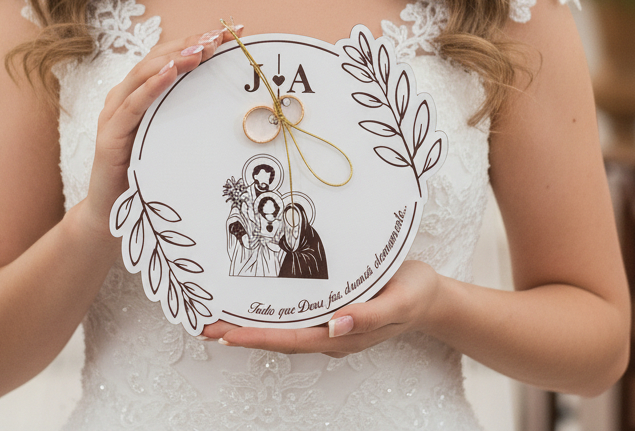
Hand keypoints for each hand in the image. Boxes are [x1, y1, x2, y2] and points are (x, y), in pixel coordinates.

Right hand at [82, 24, 240, 233]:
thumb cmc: (147, 173)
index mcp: (142, 93)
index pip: (171, 56)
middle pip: (158, 57)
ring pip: (144, 73)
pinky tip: (172, 71)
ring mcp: (114, 112)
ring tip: (201, 50)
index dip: (199, 40)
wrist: (111, 213)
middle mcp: (126, 95)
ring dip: (174, 57)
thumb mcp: (174, 137)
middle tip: (220, 37)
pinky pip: (132, 104)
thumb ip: (191, 115)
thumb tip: (233, 101)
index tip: (232, 33)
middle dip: (191, 43)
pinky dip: (152, 85)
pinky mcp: (110, 134)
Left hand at [202, 259, 442, 356]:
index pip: (290, 340)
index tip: (225, 334)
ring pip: (282, 326)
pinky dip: (269, 309)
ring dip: (250, 322)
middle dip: (240, 332)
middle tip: (203, 324)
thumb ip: (369, 316)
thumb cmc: (415, 294)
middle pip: (278, 337)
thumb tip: (334, 326)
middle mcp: (329, 333)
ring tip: (216, 314)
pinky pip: (294, 313)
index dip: (256, 337)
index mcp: (342, 335)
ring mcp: (329, 323)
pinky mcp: (331, 309)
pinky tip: (253, 300)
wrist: (432, 296)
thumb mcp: (399, 301)